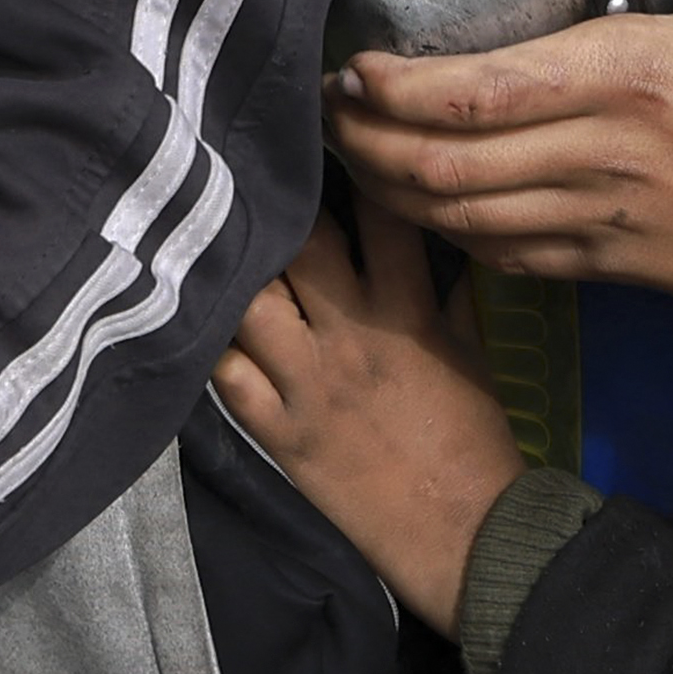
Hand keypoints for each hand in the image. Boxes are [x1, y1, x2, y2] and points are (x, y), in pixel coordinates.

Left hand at [211, 210, 521, 622]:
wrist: (464, 531)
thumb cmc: (476, 438)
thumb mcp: (471, 351)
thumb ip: (445, 292)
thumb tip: (433, 239)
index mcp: (407, 312)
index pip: (379, 218)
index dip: (352, 170)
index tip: (332, 142)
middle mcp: (351, 336)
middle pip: (300, 244)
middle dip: (281, 206)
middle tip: (256, 179)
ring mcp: (308, 384)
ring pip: (250, 302)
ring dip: (235, 270)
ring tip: (216, 243)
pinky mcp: (278, 431)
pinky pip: (225, 376)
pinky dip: (209, 345)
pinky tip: (196, 321)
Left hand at [334, 0, 672, 320]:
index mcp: (636, 78)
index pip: (482, 88)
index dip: (398, 87)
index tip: (352, 66)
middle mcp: (604, 154)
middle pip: (447, 161)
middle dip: (368, 141)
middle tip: (327, 112)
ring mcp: (604, 219)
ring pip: (464, 216)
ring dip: (396, 191)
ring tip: (356, 157)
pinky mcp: (617, 266)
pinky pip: (509, 256)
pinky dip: (453, 236)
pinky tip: (431, 210)